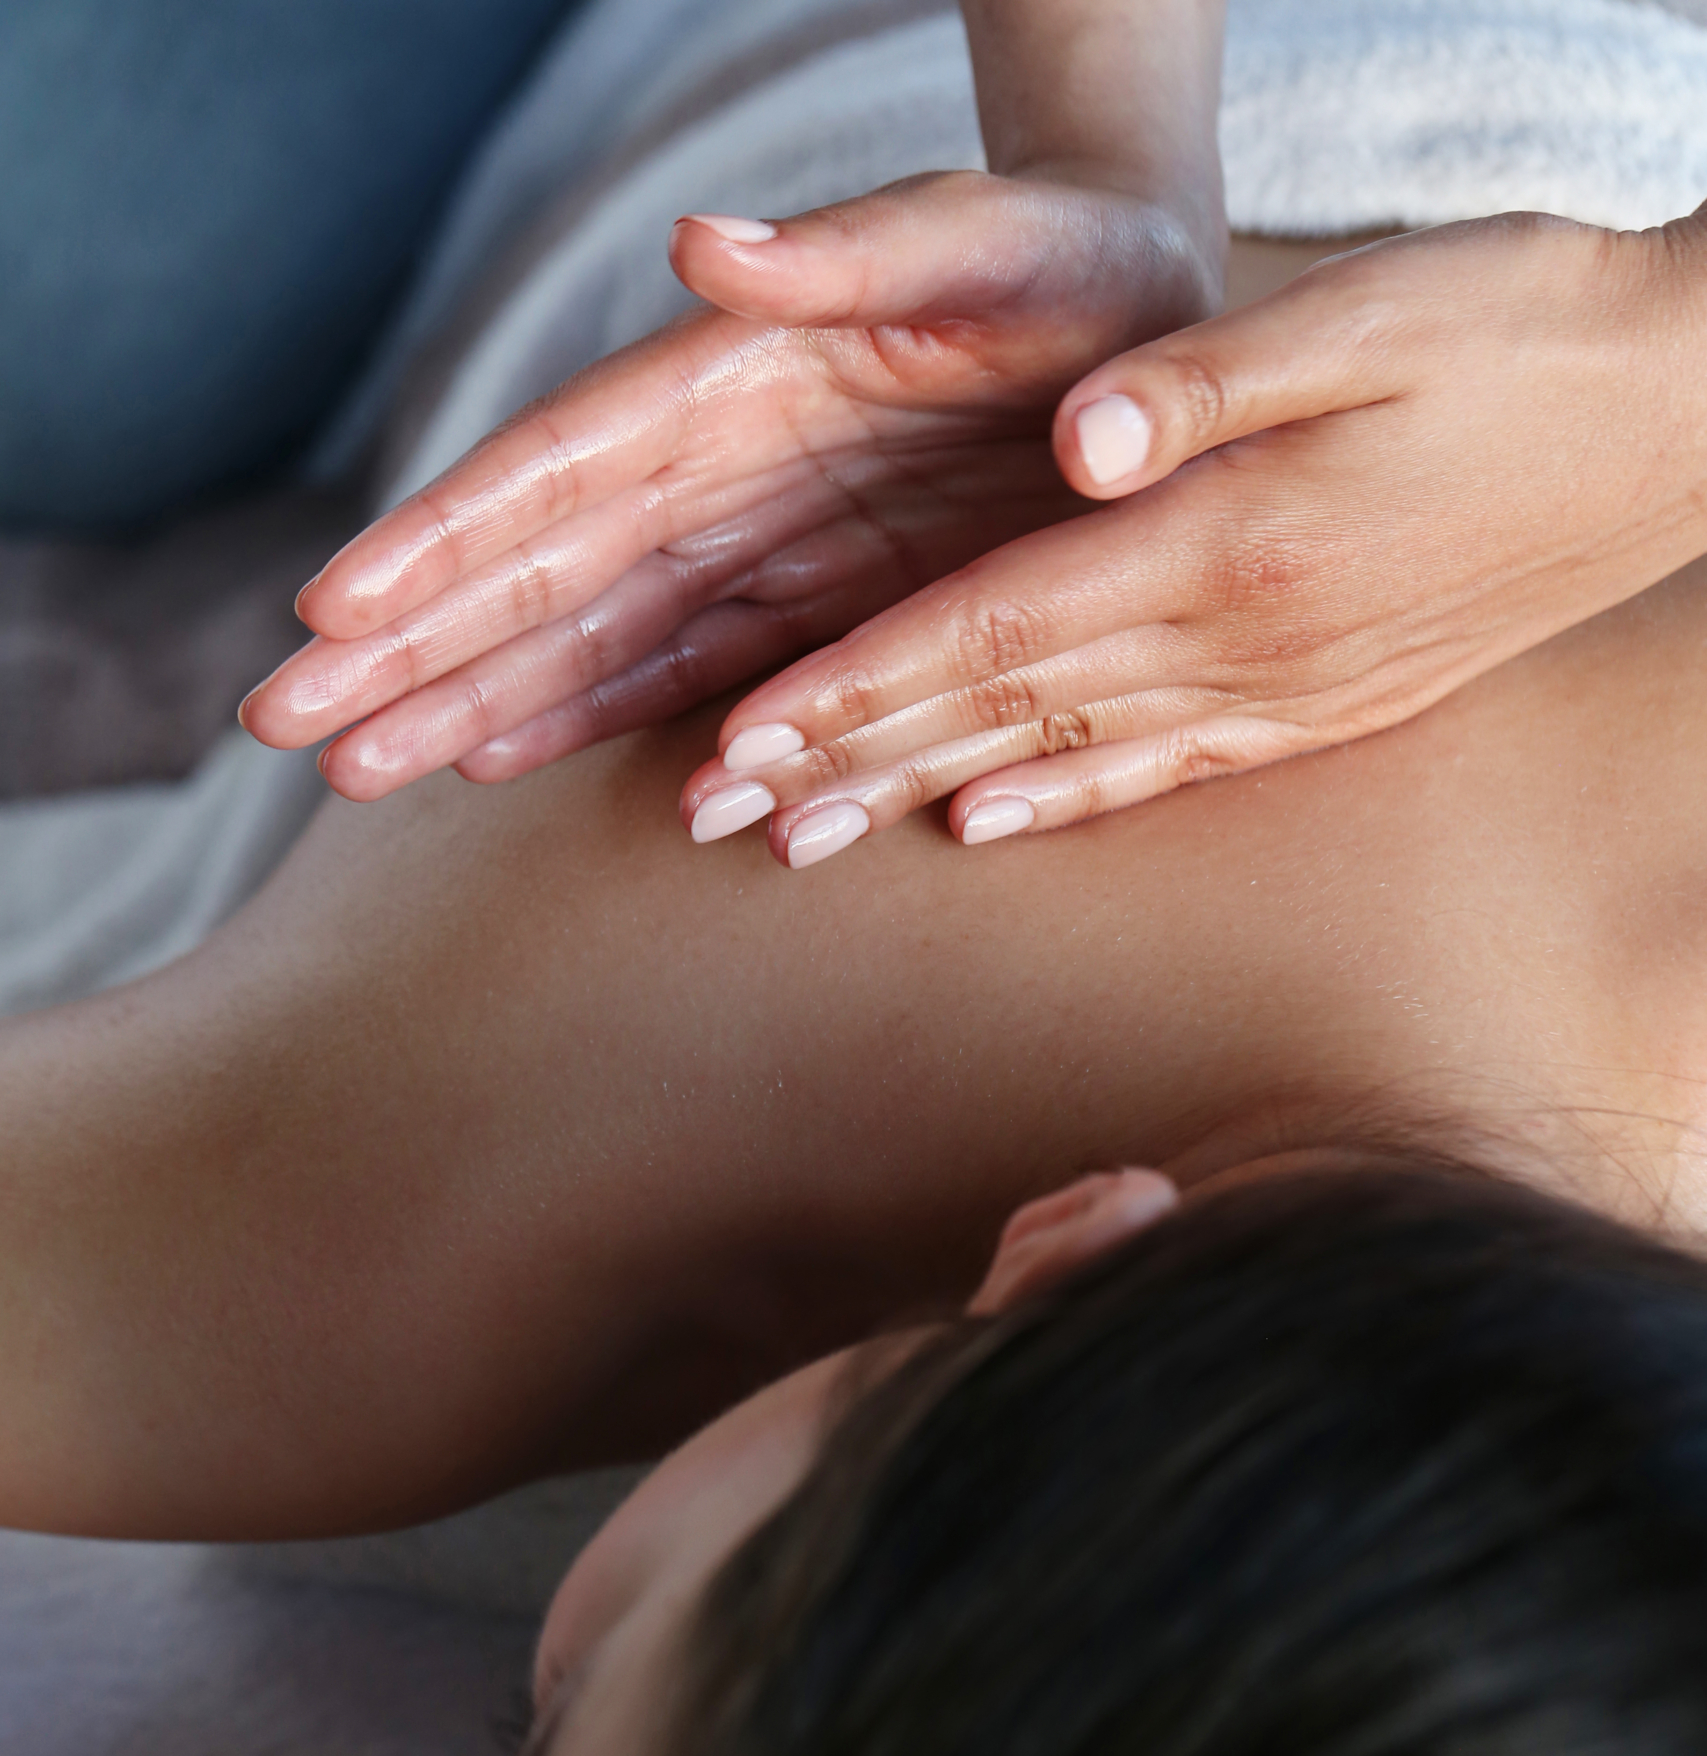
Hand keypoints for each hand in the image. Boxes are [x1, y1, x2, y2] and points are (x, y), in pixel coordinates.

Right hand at [239, 171, 1219, 802]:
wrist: (1153, 331)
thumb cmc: (1074, 266)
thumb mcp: (988, 243)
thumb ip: (850, 253)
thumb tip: (699, 239)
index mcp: (736, 381)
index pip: (558, 468)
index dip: (445, 539)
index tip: (335, 610)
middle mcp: (720, 474)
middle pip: (536, 574)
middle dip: (409, 653)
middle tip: (284, 733)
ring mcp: (758, 551)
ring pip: (583, 641)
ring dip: (467, 706)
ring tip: (355, 776)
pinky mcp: (815, 613)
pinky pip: (684, 685)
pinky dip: (591, 728)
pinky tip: (496, 767)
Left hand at [678, 212, 1706, 865]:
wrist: (1681, 417)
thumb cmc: (1524, 332)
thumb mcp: (1376, 313)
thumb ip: (1210, 384)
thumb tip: (1076, 446)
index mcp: (1230, 547)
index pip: (995, 630)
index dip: (857, 688)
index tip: (741, 736)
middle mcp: (1243, 647)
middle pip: (998, 717)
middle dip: (845, 766)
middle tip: (716, 818)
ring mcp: (1285, 691)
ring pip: (1061, 757)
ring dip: (921, 799)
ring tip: (806, 843)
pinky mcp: (1324, 703)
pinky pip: (1162, 772)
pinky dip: (1062, 800)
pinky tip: (991, 825)